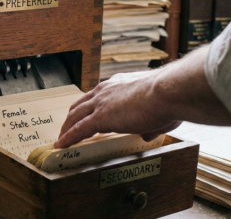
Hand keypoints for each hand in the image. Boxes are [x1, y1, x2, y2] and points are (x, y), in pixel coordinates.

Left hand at [54, 71, 180, 148]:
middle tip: (68, 128)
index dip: (89, 106)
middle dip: (72, 117)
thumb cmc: (169, 98)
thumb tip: (146, 135)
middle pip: (81, 104)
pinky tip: (61, 146)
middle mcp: (106, 90)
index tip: (85, 115)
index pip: (97, 96)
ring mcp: (101, 103)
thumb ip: (150, 124)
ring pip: (75, 116)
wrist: (167, 92)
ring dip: (66, 128)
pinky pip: (78, 130)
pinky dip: (68, 138)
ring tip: (61, 139)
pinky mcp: (100, 117)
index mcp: (119, 84)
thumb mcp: (159, 110)